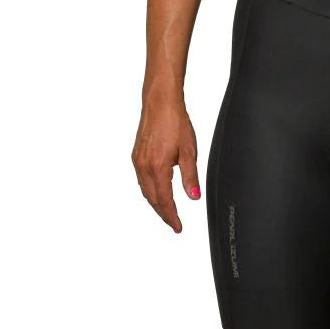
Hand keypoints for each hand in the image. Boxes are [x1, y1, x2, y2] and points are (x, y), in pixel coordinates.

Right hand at [131, 97, 200, 233]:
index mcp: (158, 167)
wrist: (160, 102)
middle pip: (152, 199)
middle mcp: (144, 166)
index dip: (171, 216)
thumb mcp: (189, 151)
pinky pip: (141, 180)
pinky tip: (156, 193)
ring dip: (155, 204)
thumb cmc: (175, 122)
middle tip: (174, 224)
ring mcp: (137, 160)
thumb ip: (190, 177)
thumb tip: (193, 196)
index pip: (165, 200)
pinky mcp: (136, 155)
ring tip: (167, 213)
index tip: (178, 227)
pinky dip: (149, 191)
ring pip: (145, 191)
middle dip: (163, 213)